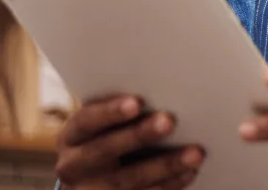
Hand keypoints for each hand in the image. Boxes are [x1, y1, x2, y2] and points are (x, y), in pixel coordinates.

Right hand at [54, 96, 204, 189]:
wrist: (88, 179)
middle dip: (139, 136)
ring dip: (165, 166)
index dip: (110, 112)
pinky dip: (169, 184)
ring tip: (195, 153)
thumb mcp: (100, 124)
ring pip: (129, 181)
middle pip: (106, 151)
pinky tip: (189, 172)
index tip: (137, 102)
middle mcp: (75, 165)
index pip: (86, 121)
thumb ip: (121, 111)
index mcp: (72, 136)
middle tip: (168, 121)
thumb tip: (162, 87)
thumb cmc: (105, 135)